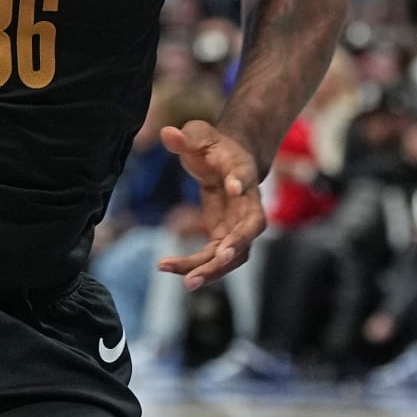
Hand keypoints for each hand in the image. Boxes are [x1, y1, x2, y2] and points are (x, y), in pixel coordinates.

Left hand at [157, 122, 265, 289]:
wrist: (227, 162)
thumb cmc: (213, 146)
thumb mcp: (199, 134)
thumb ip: (185, 137)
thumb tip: (167, 134)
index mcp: (242, 170)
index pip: (245, 178)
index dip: (241, 182)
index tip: (233, 186)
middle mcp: (248, 202)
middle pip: (251, 228)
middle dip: (238, 244)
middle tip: (221, 258)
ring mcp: (239, 225)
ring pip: (235, 254)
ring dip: (214, 269)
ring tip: (188, 282)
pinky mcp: (225, 238)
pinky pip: (212, 259)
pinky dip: (192, 265)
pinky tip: (165, 266)